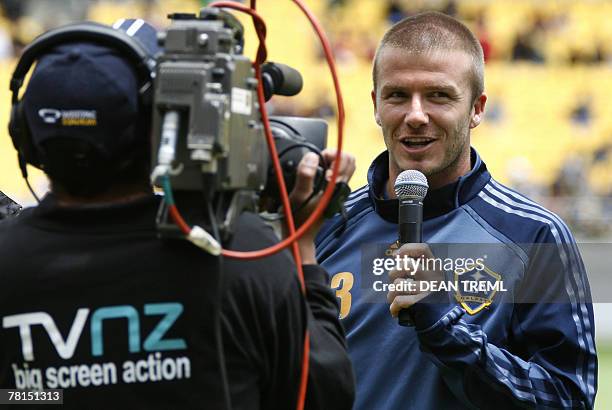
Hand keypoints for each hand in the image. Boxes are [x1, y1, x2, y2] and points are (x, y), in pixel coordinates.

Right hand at [286, 149, 355, 263]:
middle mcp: (341, 188)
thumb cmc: (298, 218)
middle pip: (348, 161)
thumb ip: (306, 175)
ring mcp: (338, 191)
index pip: (347, 160)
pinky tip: (316, 176)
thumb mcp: (298, 196)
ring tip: (316, 168)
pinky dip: (328, 170)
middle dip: (333, 156)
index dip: (331, 154)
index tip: (318, 160)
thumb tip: (313, 157)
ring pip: (343, 167)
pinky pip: (336, 175)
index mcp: (336, 187)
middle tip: (318, 162)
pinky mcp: (332, 193)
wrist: (300, 236)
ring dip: (331, 163)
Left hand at [386, 243, 443, 317]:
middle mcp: (434, 276)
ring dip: (391, 293)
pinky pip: (399, 300)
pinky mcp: (421, 303)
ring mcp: (428, 289)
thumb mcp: (428, 277)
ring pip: (398, 284)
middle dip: (393, 273)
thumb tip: (396, 255)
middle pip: (405, 265)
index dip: (407, 249)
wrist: (441, 320)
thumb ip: (417, 266)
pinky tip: (395, 310)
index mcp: (436, 267)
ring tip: (394, 299)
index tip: (397, 255)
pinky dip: (393, 306)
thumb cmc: (429, 295)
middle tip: (396, 283)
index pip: (423, 248)